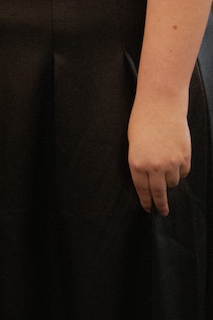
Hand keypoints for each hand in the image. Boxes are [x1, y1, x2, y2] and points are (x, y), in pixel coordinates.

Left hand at [128, 95, 191, 215]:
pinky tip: (175, 161)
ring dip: (169, 181)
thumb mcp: (133, 145)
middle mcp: (154, 167)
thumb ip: (140, 164)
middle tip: (162, 212)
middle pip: (159, 193)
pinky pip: (183, 172)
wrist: (161, 107)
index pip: (142, 190)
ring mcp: (171, 163)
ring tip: (165, 170)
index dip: (146, 202)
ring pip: (173, 183)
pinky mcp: (185, 158)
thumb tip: (149, 180)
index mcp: (136, 164)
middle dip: (160, 205)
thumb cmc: (142, 123)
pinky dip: (180, 171)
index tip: (149, 209)